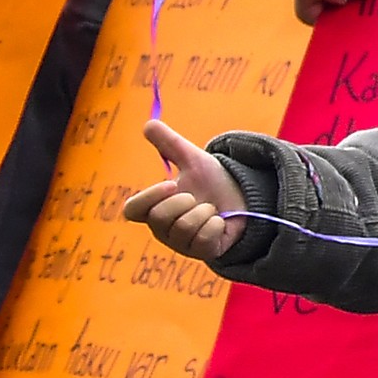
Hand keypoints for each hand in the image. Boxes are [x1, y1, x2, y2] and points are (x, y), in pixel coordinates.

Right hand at [125, 120, 246, 261]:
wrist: (245, 196)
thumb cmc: (213, 182)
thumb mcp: (193, 159)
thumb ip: (170, 143)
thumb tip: (149, 123)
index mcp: (154, 209)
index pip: (132, 210)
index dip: (149, 197)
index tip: (172, 183)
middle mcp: (163, 230)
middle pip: (161, 217)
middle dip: (186, 201)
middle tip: (199, 199)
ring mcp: (181, 244)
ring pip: (184, 227)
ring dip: (205, 212)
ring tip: (211, 210)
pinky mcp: (203, 253)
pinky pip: (204, 238)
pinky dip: (217, 225)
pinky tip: (221, 222)